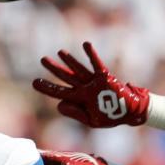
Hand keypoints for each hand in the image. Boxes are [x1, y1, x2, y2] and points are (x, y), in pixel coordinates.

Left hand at [33, 42, 149, 127]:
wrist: (129, 113)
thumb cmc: (110, 117)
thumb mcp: (91, 120)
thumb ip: (75, 113)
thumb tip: (58, 105)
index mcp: (80, 99)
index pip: (60, 92)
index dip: (47, 87)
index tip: (34, 82)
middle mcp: (85, 88)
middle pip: (66, 77)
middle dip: (54, 69)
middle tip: (42, 59)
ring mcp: (94, 82)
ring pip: (79, 69)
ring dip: (70, 60)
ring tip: (59, 52)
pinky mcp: (105, 77)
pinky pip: (97, 64)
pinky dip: (91, 55)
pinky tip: (85, 44)